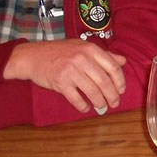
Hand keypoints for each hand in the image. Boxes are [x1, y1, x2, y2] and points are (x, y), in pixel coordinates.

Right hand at [4, 39, 126, 113]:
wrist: (33, 56)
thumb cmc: (60, 51)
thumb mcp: (83, 47)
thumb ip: (104, 55)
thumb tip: (123, 61)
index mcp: (91, 49)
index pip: (113, 67)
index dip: (120, 81)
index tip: (122, 90)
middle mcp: (82, 59)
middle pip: (104, 81)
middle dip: (112, 95)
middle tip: (115, 103)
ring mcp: (71, 71)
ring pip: (92, 91)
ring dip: (99, 102)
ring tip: (102, 107)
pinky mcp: (60, 82)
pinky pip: (76, 98)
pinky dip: (83, 106)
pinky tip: (86, 109)